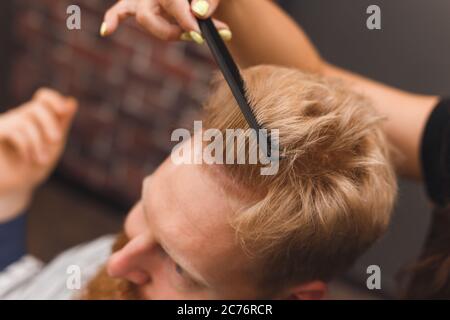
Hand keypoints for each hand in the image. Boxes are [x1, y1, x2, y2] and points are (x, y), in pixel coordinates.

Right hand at [0, 88, 77, 221]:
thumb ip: (62, 123)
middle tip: (57, 140)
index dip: (53, 99)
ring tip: (42, 160)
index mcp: (37, 118)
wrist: (15, 188)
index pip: (43, 97)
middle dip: (50, 123)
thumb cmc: (36, 165)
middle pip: (37, 106)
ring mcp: (6, 124)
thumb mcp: (54, 144)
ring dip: (38, 142)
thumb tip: (71, 101)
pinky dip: (25, 146)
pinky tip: (27, 159)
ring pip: (26, 121)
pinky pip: (13, 131)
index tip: (63, 111)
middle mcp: (20, 117)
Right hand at [100, 0, 231, 43]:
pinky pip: (120, 11)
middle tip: (198, 36)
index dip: (185, 20)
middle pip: (151, 16)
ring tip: (193, 36)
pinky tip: (107, 30)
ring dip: (168, 32)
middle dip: (175, 31)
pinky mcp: (136, 4)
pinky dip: (113, 20)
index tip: (198, 35)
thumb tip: (198, 14)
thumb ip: (209, 0)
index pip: (172, 2)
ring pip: (145, 19)